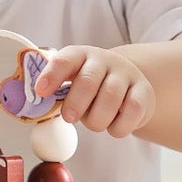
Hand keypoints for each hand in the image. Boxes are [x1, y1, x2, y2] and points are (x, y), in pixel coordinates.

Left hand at [34, 46, 154, 138]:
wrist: (129, 84)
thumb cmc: (92, 88)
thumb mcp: (73, 83)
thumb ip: (56, 92)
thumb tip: (36, 107)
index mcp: (80, 56)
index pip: (64, 60)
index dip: (51, 75)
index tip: (40, 91)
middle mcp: (104, 60)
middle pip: (88, 80)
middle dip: (76, 103)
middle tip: (70, 118)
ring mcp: (126, 74)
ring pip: (111, 98)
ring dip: (98, 119)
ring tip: (95, 122)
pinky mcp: (144, 91)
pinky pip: (132, 111)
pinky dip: (119, 126)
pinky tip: (114, 125)